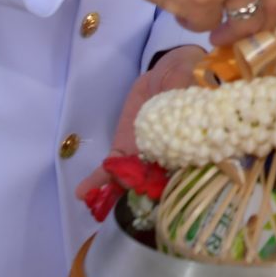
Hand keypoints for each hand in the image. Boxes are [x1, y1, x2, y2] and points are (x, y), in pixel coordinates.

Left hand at [74, 45, 206, 206]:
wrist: (171, 67)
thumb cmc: (192, 76)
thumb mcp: (191, 84)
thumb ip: (189, 102)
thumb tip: (193, 115)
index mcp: (193, 147)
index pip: (186, 172)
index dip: (174, 185)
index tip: (163, 193)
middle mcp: (170, 159)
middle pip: (157, 185)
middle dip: (141, 198)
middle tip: (127, 208)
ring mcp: (145, 156)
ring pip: (132, 181)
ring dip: (117, 195)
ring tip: (100, 208)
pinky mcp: (125, 149)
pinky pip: (113, 168)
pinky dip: (98, 180)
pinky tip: (82, 193)